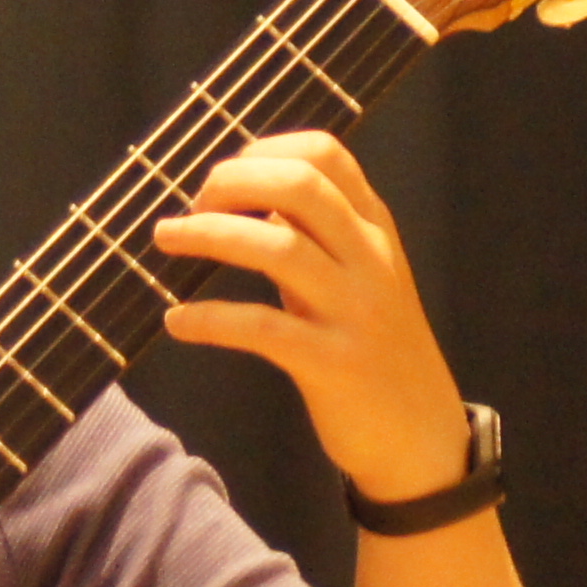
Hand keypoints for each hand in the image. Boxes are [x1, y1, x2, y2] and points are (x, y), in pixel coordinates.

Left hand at [154, 131, 476, 505]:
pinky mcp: (334, 363)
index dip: (263, 150)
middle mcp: (370, 259)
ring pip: (276, 248)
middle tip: (191, 203)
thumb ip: (313, 235)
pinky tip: (177, 321)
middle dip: (232, 182)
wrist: (421, 436)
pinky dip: (209, 318)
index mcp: (374, 228)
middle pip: (299, 185)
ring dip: (207, 234)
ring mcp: (355, 310)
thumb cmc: (372, 348)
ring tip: (165, 238)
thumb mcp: (355, 278)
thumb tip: (242, 193)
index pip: (325, 154)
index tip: (223, 174)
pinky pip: (261, 327)